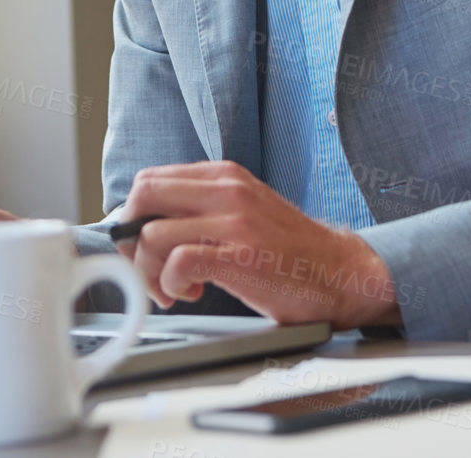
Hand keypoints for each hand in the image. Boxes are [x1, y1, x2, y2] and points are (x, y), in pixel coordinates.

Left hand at [117, 160, 401, 330]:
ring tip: (173, 289)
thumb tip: (145, 223)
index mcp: (226, 176)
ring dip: (150, 272)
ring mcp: (235, 221)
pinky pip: (177, 263)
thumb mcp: (244, 210)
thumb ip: (203, 207)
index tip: (141, 244)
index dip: (134, 215)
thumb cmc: (288, 251)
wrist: (340, 273)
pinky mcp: (239, 256)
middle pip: (143, 195)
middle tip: (145, 265)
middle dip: (130, 237)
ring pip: (152, 234)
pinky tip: (191, 293)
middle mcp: (228, 190)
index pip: (151, 179)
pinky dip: (170, 285)